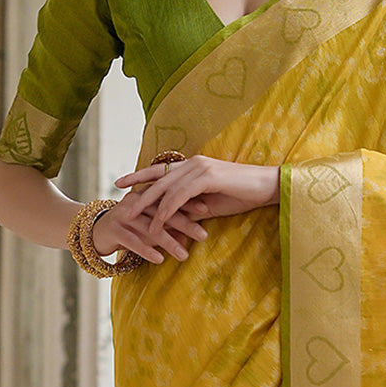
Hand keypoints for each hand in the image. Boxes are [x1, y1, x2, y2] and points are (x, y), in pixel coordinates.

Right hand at [91, 191, 207, 263]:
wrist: (95, 232)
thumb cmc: (130, 229)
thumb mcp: (150, 226)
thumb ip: (169, 228)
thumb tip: (191, 238)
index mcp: (147, 194)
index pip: (172, 196)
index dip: (190, 203)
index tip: (210, 210)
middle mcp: (136, 201)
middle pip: (164, 211)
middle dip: (186, 224)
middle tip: (203, 235)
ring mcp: (124, 214)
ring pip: (151, 227)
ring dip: (169, 242)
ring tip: (184, 256)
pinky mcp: (113, 229)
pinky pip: (133, 241)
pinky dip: (147, 250)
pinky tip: (160, 259)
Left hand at [114, 155, 280, 240]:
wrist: (268, 188)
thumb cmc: (243, 195)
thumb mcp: (211, 204)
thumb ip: (191, 208)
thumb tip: (174, 220)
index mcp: (194, 165)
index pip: (161, 169)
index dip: (139, 175)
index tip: (121, 183)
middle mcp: (193, 163)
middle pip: (157, 178)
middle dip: (135, 190)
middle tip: (117, 202)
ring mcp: (199, 168)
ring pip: (165, 188)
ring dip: (146, 205)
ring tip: (129, 217)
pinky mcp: (207, 177)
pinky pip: (179, 197)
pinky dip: (166, 211)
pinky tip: (156, 223)